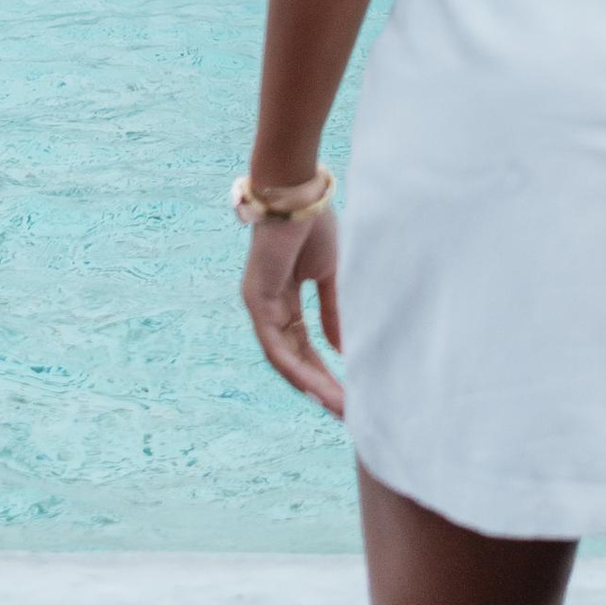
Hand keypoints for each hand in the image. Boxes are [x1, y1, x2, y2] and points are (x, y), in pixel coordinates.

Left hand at [240, 205, 343, 419]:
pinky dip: (297, 367)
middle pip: (295, 359)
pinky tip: (318, 385)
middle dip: (321, 386)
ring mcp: (259, 306)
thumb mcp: (330, 275)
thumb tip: (343, 349)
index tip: (349, 393)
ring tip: (339, 406)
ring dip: (313, 384)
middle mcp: (269, 308)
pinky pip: (276, 345)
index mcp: (285, 301)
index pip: (305, 347)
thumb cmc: (314, 224)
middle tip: (346, 412)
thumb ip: (333, 312)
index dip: (326, 371)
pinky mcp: (256, 300)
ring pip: (285, 360)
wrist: (298, 192)